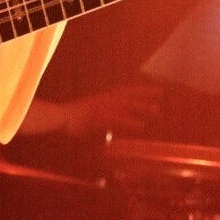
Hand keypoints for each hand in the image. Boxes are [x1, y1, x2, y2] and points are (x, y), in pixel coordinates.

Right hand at [22, 84, 162, 138]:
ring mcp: (100, 107)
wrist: (57, 119)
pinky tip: (141, 125)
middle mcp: (103, 100)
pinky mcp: (98, 117)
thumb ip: (103, 122)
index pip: (124, 91)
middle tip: (162, 94)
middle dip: (144, 94)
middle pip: (127, 95)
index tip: (154, 90)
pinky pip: (117, 118)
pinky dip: (129, 121)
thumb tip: (111, 129)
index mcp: (102, 99)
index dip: (139, 90)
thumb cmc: (71, 120)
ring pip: (124, 105)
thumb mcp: (90, 120)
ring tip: (156, 110)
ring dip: (140, 106)